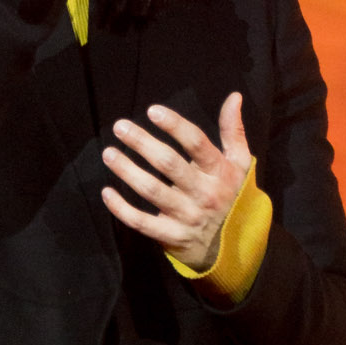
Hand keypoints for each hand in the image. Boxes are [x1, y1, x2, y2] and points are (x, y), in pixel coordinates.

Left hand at [101, 92, 251, 272]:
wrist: (233, 248)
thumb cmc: (231, 194)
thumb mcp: (238, 164)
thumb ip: (233, 130)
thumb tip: (234, 96)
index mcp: (219, 172)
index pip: (196, 144)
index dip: (175, 126)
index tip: (152, 110)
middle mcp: (203, 194)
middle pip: (169, 165)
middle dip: (143, 143)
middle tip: (120, 126)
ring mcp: (187, 217)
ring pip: (152, 192)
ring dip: (128, 171)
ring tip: (109, 153)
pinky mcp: (172, 237)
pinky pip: (143, 223)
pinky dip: (122, 209)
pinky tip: (107, 192)